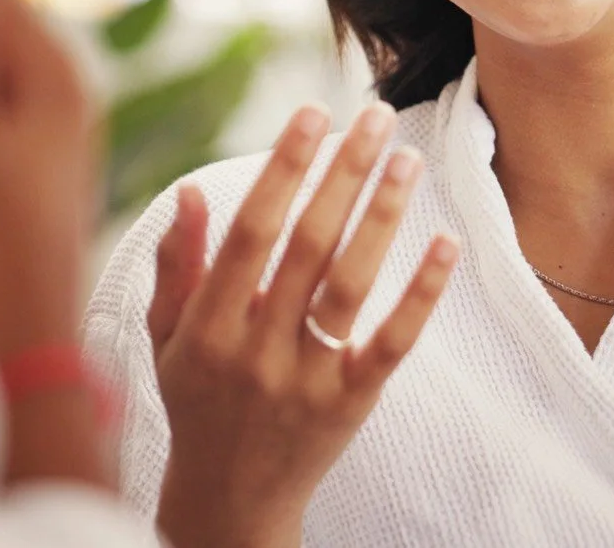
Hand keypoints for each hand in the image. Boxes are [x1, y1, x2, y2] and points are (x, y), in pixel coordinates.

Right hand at [149, 104, 458, 547]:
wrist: (230, 501)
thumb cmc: (199, 402)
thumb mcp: (166, 339)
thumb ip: (177, 264)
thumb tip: (189, 188)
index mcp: (206, 328)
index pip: (250, 232)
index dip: (283, 169)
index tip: (312, 113)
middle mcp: (255, 352)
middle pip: (306, 247)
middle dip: (342, 174)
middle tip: (374, 116)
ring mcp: (305, 380)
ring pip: (349, 285)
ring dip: (382, 215)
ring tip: (407, 159)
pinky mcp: (350, 406)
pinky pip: (392, 342)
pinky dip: (421, 293)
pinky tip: (447, 244)